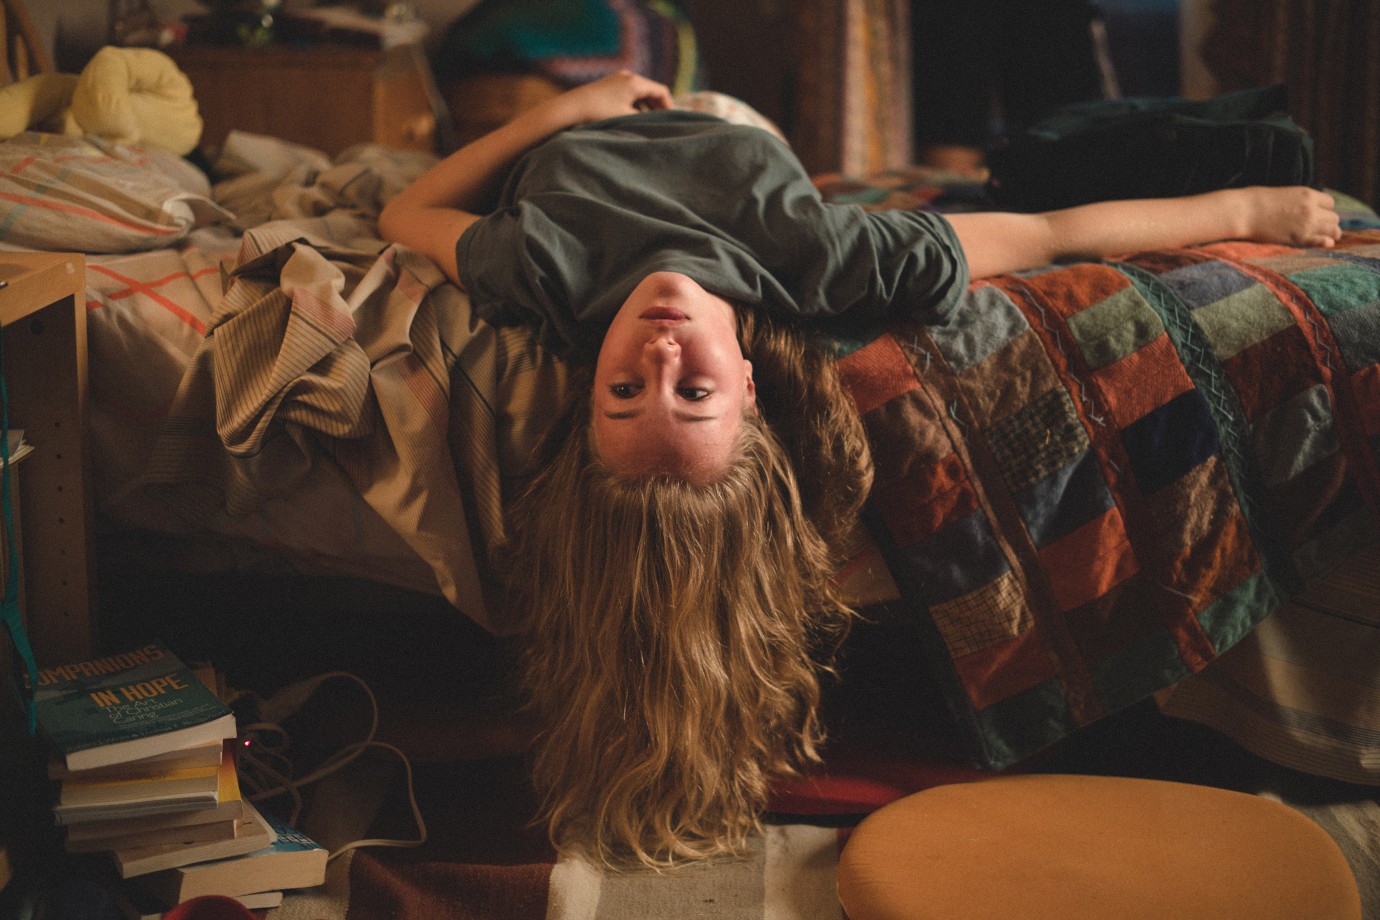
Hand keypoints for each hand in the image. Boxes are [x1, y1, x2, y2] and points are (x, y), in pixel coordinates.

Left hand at [555, 71, 673, 125]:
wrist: (572, 107)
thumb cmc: (600, 113)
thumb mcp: (626, 118)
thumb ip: (645, 119)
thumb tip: (658, 122)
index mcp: (635, 82)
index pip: (661, 91)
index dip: (669, 106)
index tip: (671, 121)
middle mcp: (628, 76)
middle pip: (651, 90)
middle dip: (658, 106)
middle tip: (662, 123)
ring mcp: (618, 78)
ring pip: (640, 92)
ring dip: (647, 106)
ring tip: (648, 122)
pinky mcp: (610, 84)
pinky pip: (630, 93)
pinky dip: (635, 103)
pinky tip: (633, 117)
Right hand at [1242, 186, 1341, 248]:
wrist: (1243, 212)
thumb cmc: (1255, 201)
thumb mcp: (1283, 194)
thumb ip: (1298, 201)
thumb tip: (1301, 209)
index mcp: (1307, 194)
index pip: (1330, 203)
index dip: (1323, 210)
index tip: (1314, 215)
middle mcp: (1311, 209)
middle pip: (1334, 218)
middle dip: (1326, 223)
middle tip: (1317, 229)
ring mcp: (1307, 224)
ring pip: (1333, 230)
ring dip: (1329, 234)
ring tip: (1322, 238)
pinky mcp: (1299, 239)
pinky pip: (1323, 242)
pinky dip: (1326, 243)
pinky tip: (1325, 244)